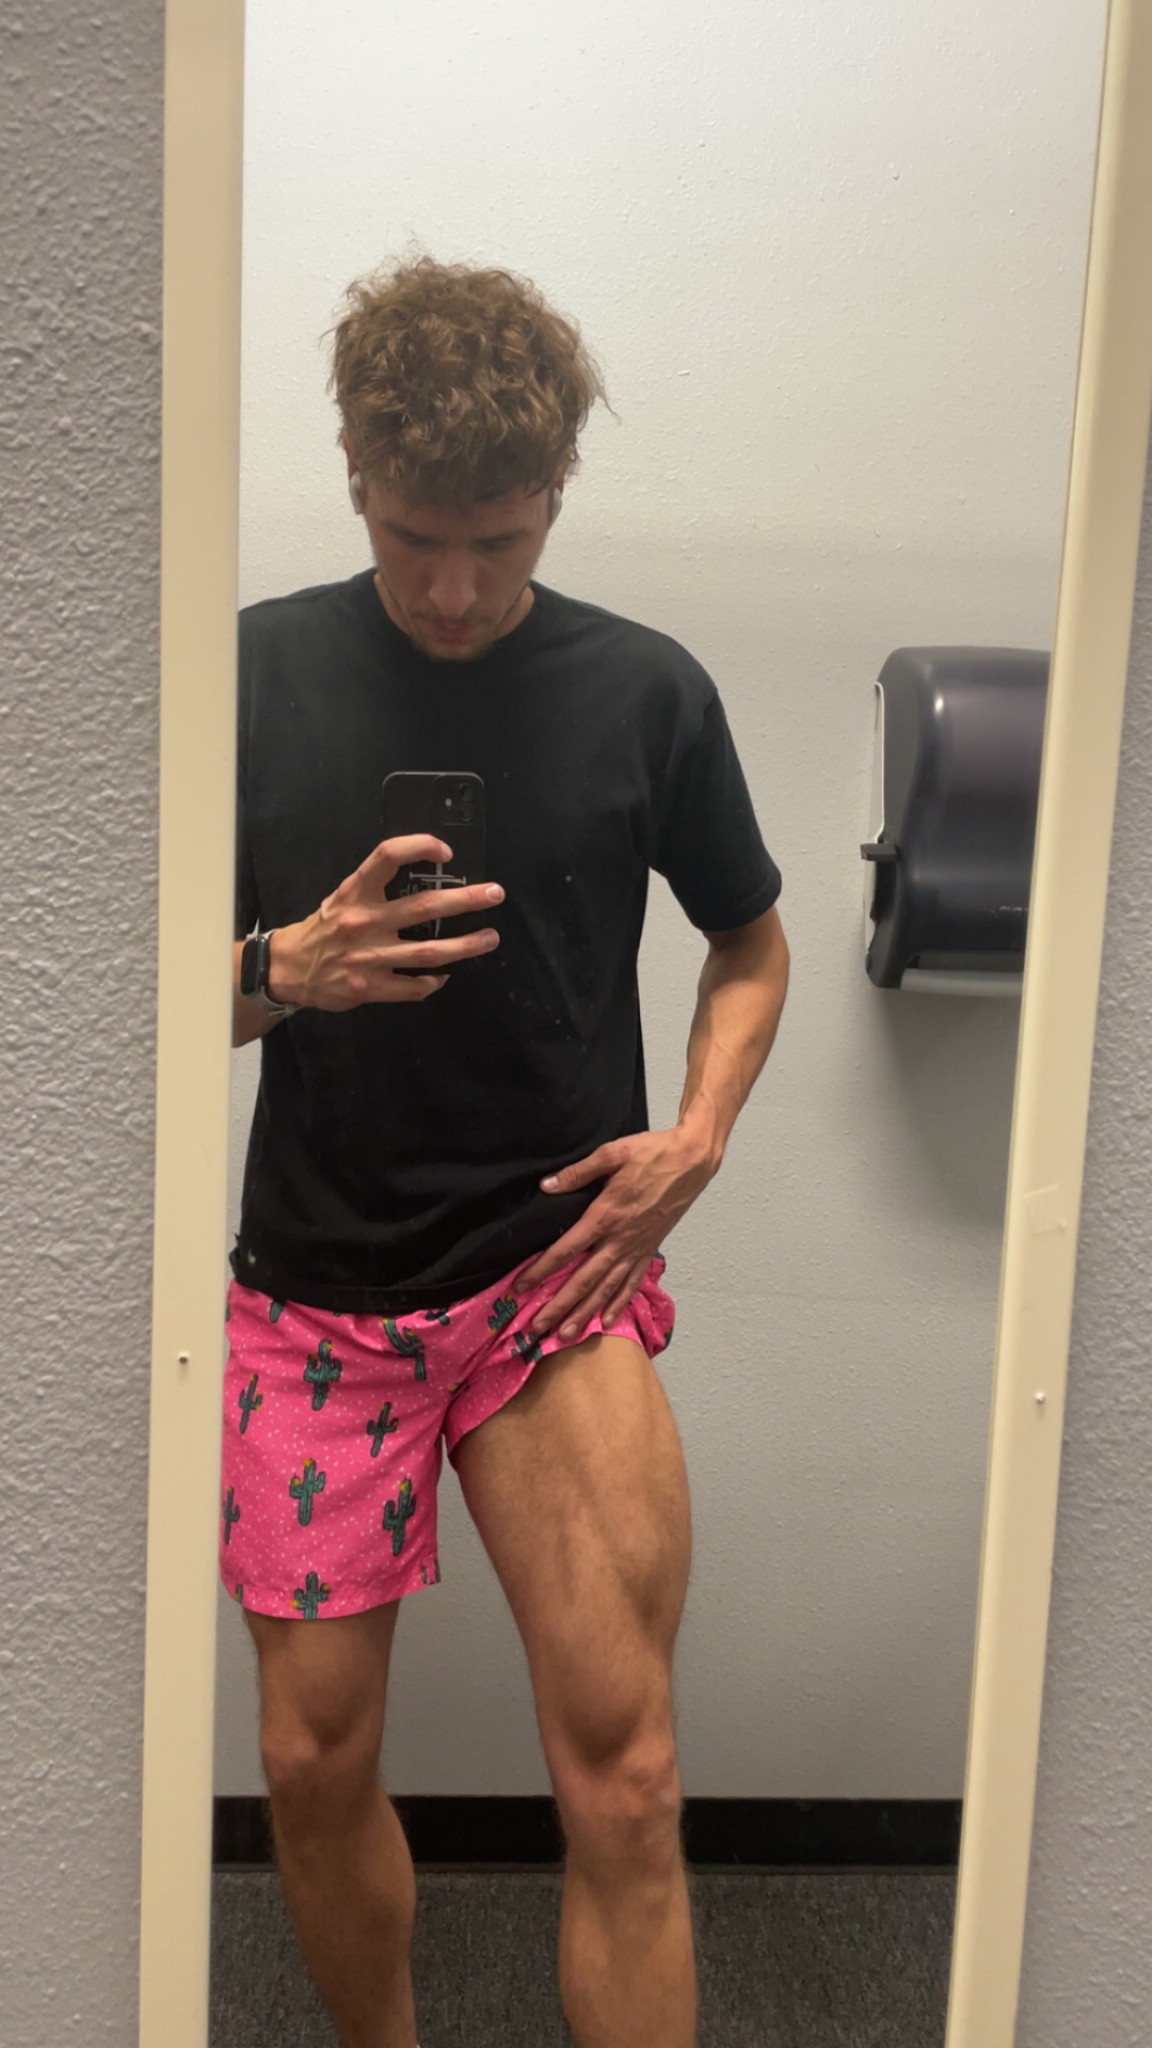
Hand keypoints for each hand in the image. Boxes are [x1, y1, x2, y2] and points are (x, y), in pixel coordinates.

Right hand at [267, 835, 503, 1008]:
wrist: (290, 968)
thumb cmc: (325, 928)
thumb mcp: (344, 896)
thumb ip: (378, 888)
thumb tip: (429, 880)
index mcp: (356, 891)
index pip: (388, 855)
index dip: (420, 847)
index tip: (446, 853)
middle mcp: (363, 921)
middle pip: (424, 907)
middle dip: (466, 900)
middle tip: (494, 894)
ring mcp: (369, 957)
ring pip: (429, 952)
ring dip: (465, 945)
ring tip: (489, 938)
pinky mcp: (371, 987)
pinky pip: (414, 986)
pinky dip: (435, 980)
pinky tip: (448, 973)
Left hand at [517, 1124, 718, 1343]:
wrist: (691, 1162)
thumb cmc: (653, 1154)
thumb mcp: (612, 1153)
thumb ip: (578, 1172)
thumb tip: (546, 1186)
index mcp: (607, 1214)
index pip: (568, 1249)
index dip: (542, 1269)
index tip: (521, 1286)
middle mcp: (621, 1239)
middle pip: (585, 1280)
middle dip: (559, 1306)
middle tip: (538, 1327)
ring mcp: (637, 1248)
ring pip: (607, 1289)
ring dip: (585, 1313)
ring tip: (566, 1336)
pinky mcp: (650, 1249)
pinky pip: (633, 1283)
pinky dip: (620, 1304)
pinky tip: (608, 1321)